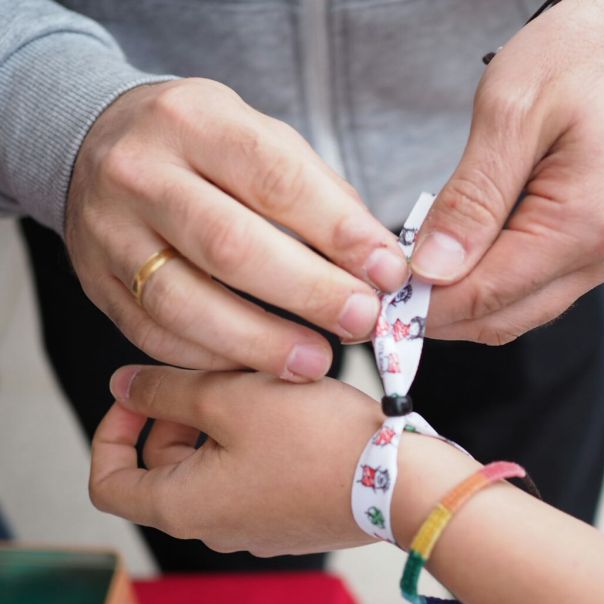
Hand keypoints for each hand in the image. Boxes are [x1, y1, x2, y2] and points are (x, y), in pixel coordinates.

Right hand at [66, 78, 407, 380]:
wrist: (99, 145)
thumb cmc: (205, 149)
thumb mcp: (262, 139)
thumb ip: (321, 195)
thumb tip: (378, 263)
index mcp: (193, 120)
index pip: (276, 179)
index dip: (338, 232)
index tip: (388, 271)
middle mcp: (140, 173)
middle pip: (230, 245)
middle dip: (309, 292)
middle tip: (362, 320)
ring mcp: (109, 231)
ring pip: (185, 302)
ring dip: (260, 342)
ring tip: (316, 361)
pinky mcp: (95, 283)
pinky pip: (156, 335)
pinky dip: (214, 358)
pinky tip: (259, 364)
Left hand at [90, 366, 386, 555]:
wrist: (400, 483)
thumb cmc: (316, 441)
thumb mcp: (231, 398)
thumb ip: (166, 390)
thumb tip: (122, 387)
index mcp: (181, 506)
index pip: (107, 482)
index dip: (111, 431)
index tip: (140, 395)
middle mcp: (212, 529)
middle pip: (163, 470)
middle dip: (176, 417)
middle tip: (215, 374)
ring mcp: (255, 530)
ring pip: (212, 470)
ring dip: (221, 426)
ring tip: (261, 386)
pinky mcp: (291, 522)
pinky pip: (252, 481)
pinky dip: (254, 445)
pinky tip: (293, 414)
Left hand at [411, 0, 603, 343]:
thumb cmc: (579, 56)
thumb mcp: (509, 113)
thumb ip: (471, 199)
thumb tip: (432, 271)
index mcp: (588, 223)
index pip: (489, 294)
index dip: (427, 306)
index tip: (379, 300)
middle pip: (507, 318)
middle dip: (443, 315)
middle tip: (388, 295)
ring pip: (524, 311)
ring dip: (468, 303)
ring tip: (419, 276)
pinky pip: (543, 288)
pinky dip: (497, 285)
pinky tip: (464, 259)